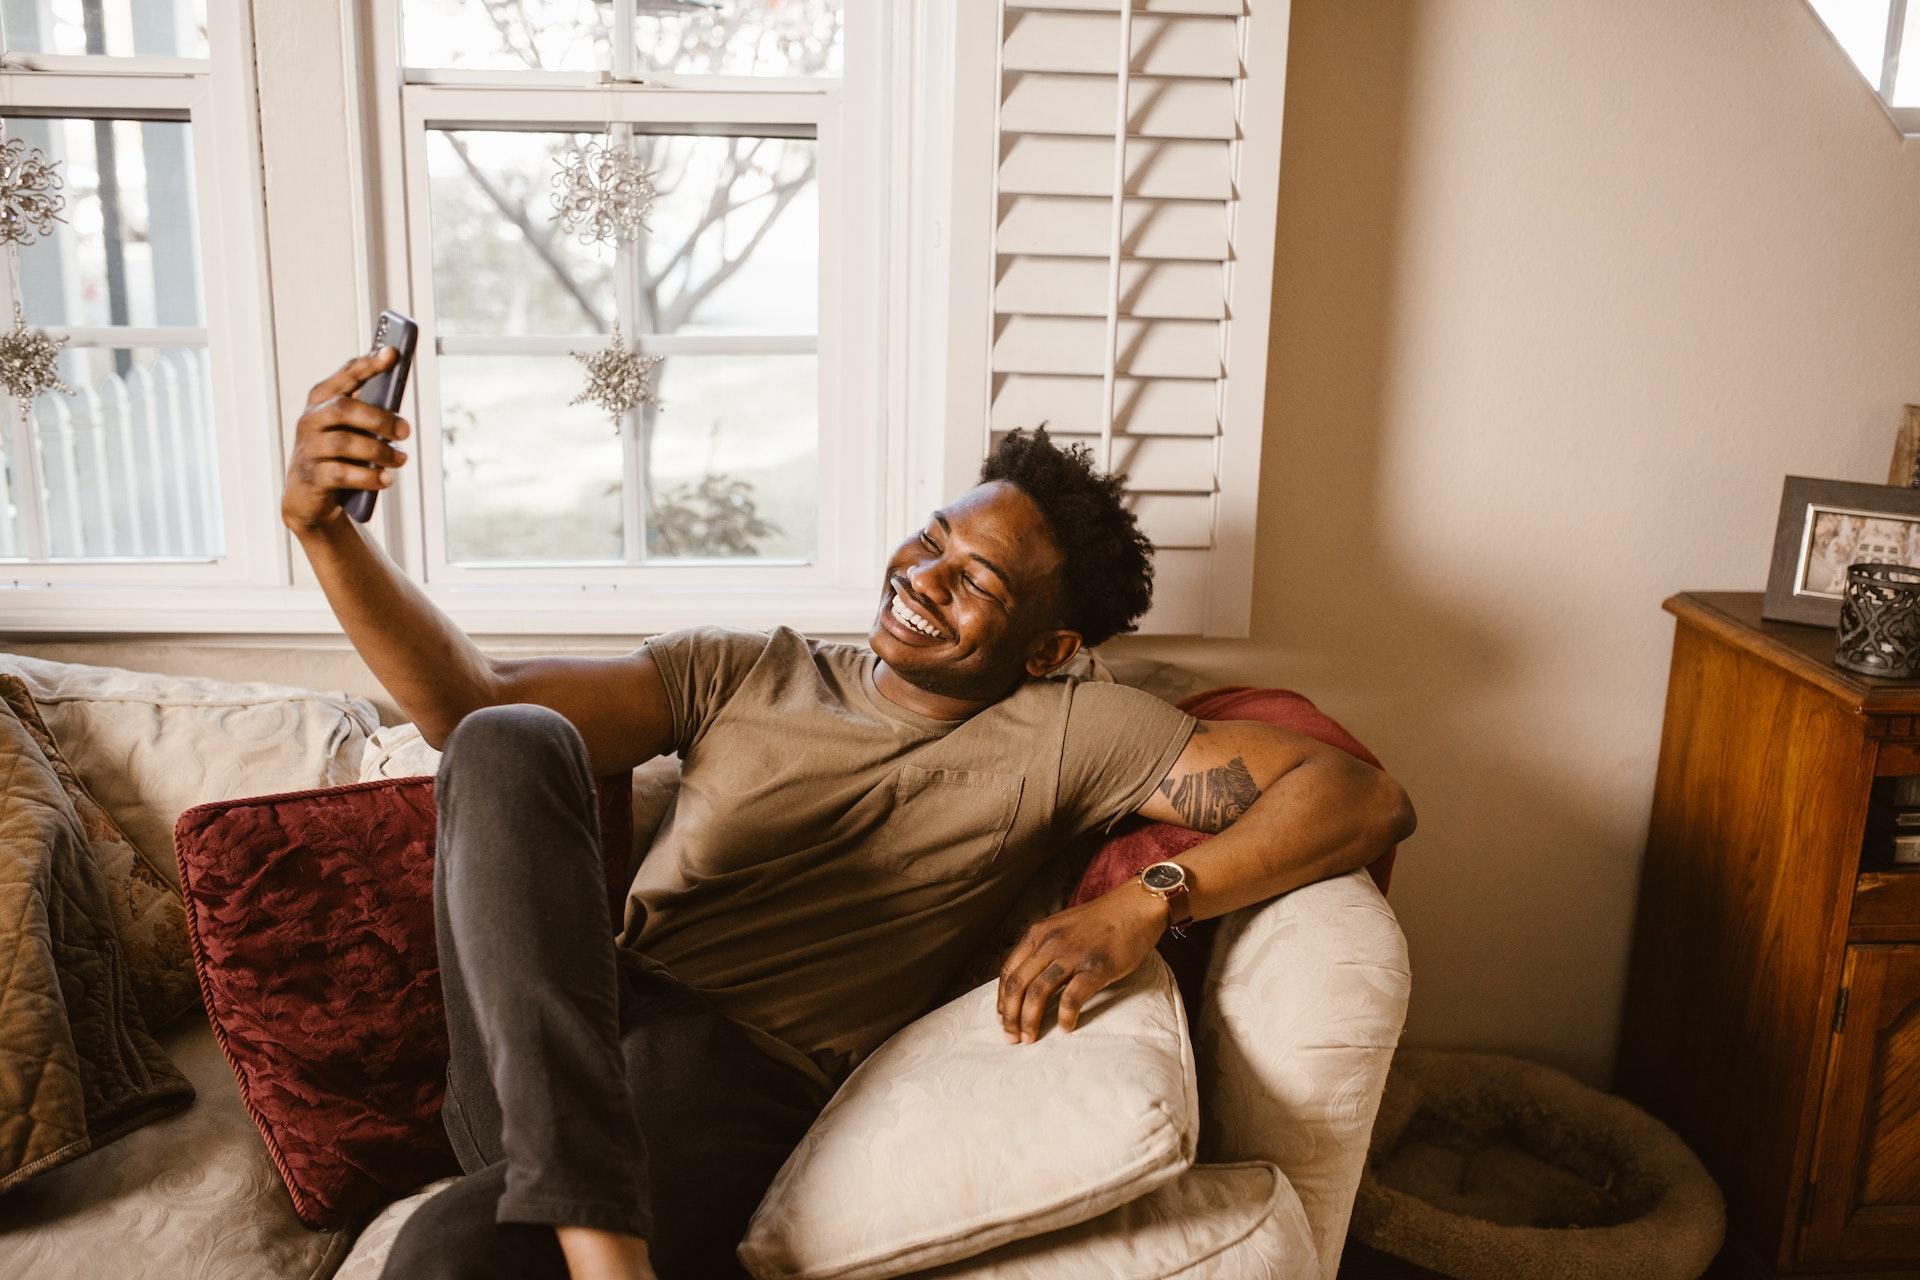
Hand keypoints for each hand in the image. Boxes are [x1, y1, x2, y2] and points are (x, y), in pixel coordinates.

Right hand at [281, 348, 410, 534]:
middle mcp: (310, 421)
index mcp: (322, 402)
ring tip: (401, 459)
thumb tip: (400, 405)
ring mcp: (308, 448)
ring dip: (379, 451)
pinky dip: (368, 477)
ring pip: (344, 442)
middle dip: (379, 418)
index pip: (345, 376)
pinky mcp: (312, 476)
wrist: (309, 499)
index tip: (392, 353)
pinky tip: (386, 479)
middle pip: (344, 408)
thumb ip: (368, 414)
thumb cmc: (338, 458)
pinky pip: (342, 473)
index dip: (367, 364)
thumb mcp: (351, 432)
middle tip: (406, 431)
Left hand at [996, 885, 1166, 1043]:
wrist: (1136, 906)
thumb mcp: (1061, 927)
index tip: (1003, 1019)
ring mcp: (1072, 955)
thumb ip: (1043, 948)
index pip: (1008, 971)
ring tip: (1030, 1038)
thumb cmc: (1101, 920)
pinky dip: (1065, 1017)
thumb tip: (1028, 981)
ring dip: (1030, 1020)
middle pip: (1017, 985)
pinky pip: (1071, 998)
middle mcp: (1050, 943)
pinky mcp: (1096, 968)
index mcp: (1038, 933)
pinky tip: (1066, 1027)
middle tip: (1012, 1038)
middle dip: (1010, 1016)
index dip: (1001, 999)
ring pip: (1038, 993)